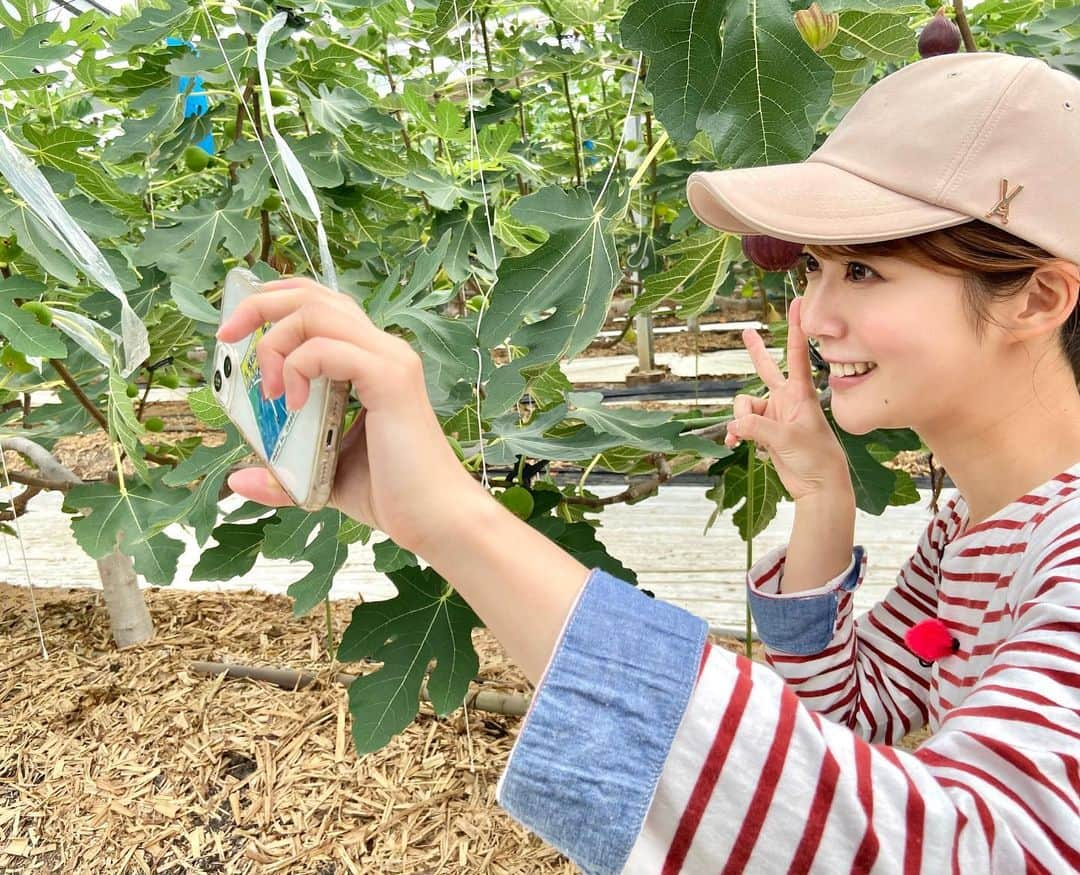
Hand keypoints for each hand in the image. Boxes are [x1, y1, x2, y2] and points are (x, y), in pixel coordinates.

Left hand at [215, 276, 484, 554]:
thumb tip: (237, 478)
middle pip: (313, 295)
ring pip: (317, 311)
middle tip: (227, 338)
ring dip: (275, 340)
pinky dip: (298, 368)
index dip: (275, 303)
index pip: (320, 305)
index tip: (237, 332)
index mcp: (369, 361)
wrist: (436, 521)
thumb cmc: (391, 496)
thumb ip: (282, 473)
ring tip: (267, 388)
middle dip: (260, 305)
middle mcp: (382, 350)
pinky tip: (293, 405)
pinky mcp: (389, 379)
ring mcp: (389, 360)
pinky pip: (328, 349)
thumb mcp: (322, 477)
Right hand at [724, 297, 851, 501]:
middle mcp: (786, 400)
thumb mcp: (787, 440)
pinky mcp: (766, 432)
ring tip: (743, 437)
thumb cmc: (816, 458)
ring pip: (745, 405)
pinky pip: (742, 424)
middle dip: (756, 352)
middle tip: (746, 332)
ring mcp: (775, 415)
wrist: (818, 486)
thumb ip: (758, 428)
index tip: (799, 302)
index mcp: (800, 394)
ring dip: (740, 420)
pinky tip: (735, 442)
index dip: (796, 328)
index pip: (797, 354)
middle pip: (766, 370)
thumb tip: (735, 424)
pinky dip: (737, 432)